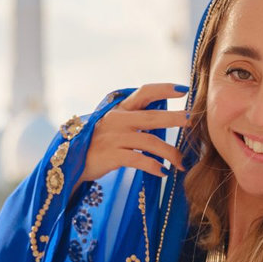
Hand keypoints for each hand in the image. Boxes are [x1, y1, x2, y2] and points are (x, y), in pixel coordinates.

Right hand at [76, 82, 190, 185]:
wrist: (70, 162)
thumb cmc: (98, 144)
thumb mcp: (113, 126)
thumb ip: (134, 120)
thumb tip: (164, 118)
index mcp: (120, 110)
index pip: (144, 92)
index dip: (164, 89)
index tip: (184, 90)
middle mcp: (117, 120)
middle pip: (153, 117)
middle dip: (175, 119)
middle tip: (192, 122)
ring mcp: (114, 138)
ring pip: (149, 141)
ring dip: (169, 152)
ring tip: (181, 162)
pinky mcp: (111, 156)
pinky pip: (139, 159)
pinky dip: (154, 166)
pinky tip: (163, 172)